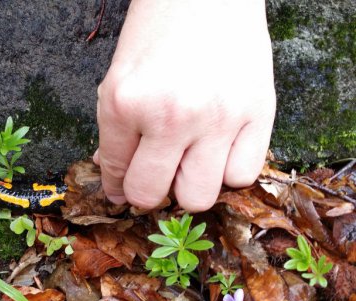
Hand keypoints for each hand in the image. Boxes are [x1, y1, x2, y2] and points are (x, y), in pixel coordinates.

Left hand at [95, 0, 275, 211]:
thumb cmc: (158, 28)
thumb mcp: (120, 76)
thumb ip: (116, 129)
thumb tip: (116, 175)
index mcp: (124, 102)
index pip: (115, 169)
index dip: (116, 188)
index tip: (121, 193)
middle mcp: (169, 116)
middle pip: (152, 194)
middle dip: (147, 194)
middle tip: (154, 178)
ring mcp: (217, 118)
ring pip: (199, 197)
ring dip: (189, 187)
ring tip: (189, 163)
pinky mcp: (258, 112)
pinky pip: (242, 176)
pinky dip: (228, 171)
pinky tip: (220, 150)